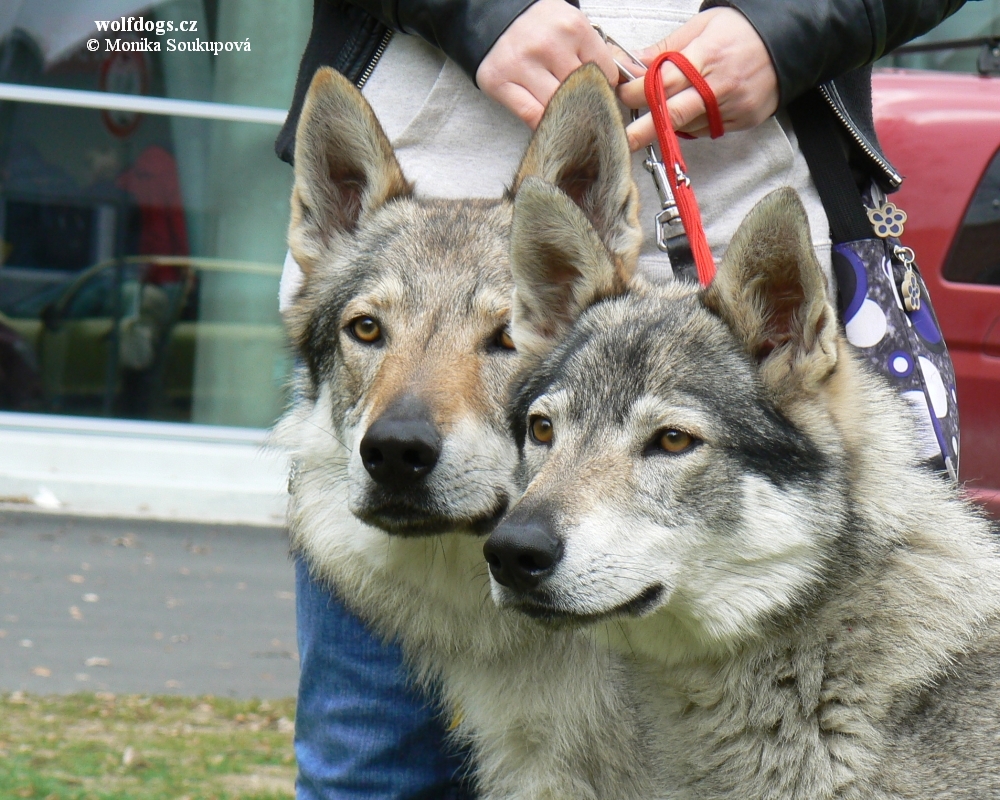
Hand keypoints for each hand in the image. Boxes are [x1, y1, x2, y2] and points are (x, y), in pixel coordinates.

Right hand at [476, 0, 618, 129]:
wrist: (495, 15)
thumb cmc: (539, 25)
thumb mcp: (573, 27)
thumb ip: (600, 52)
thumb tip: (633, 77)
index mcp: (572, 28)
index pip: (604, 73)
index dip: (605, 88)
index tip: (599, 94)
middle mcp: (548, 46)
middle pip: (582, 92)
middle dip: (586, 105)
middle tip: (585, 112)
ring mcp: (522, 65)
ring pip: (558, 107)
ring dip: (565, 117)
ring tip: (566, 117)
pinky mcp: (500, 82)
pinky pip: (531, 115)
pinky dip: (544, 124)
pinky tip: (549, 123)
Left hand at [617, 8, 778, 150]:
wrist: (792, 40)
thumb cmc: (743, 29)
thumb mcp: (702, 27)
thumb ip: (666, 49)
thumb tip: (632, 63)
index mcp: (706, 56)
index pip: (662, 82)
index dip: (637, 92)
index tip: (622, 96)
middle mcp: (720, 85)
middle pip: (673, 114)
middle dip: (644, 130)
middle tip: (625, 141)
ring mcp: (734, 106)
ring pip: (689, 125)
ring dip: (670, 122)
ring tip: (664, 110)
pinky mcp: (744, 120)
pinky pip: (708, 129)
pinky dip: (694, 123)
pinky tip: (695, 107)